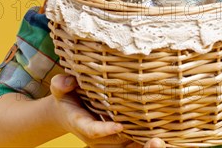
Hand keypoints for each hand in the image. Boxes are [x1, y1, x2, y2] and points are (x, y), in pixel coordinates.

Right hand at [50, 74, 165, 147]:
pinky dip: (144, 141)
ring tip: (161, 138)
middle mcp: (96, 135)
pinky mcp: (116, 137)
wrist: (68, 110)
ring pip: (126, 145)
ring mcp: (107, 138)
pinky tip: (162, 135)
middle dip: (132, 139)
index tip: (119, 125)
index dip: (105, 130)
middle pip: (116, 142)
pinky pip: (131, 143)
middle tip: (153, 136)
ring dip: (142, 142)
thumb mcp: (60, 88)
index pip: (94, 130)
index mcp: (82, 123)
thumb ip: (61, 84)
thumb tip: (67, 81)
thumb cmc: (67, 95)